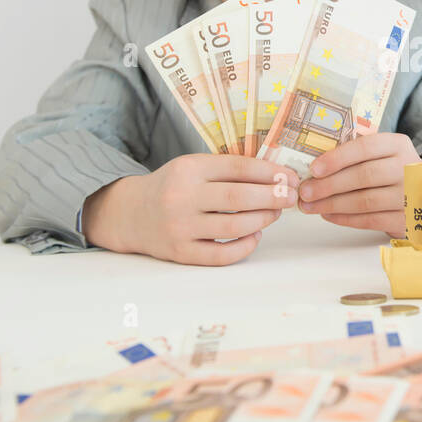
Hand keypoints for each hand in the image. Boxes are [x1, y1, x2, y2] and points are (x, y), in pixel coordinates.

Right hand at [82, 154, 298, 265]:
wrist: (130, 214)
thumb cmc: (172, 186)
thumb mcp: (193, 166)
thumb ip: (227, 169)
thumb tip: (276, 175)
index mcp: (188, 169)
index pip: (238, 168)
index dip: (270, 173)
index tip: (290, 177)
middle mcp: (182, 197)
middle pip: (239, 198)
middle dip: (273, 197)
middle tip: (290, 197)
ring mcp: (180, 227)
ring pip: (234, 227)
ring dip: (263, 220)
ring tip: (275, 214)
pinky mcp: (181, 253)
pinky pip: (222, 255)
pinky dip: (245, 246)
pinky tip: (255, 234)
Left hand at [297, 133, 421, 237]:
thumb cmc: (392, 171)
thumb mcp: (382, 154)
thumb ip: (356, 155)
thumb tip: (316, 166)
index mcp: (398, 145)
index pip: (365, 147)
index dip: (337, 158)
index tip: (314, 169)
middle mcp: (407, 168)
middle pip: (363, 176)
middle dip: (329, 185)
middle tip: (305, 191)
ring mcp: (409, 196)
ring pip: (364, 201)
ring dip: (332, 204)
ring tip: (311, 206)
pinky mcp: (405, 219)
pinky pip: (370, 220)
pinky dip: (345, 219)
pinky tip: (329, 215)